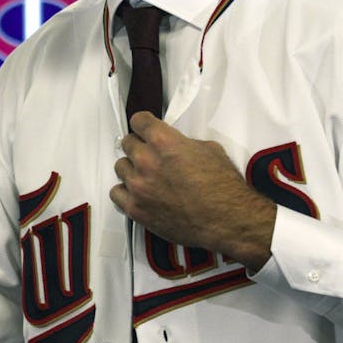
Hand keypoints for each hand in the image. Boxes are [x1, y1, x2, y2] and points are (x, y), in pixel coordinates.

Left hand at [110, 113, 275, 270]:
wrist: (227, 220)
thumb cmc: (223, 188)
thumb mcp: (209, 150)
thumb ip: (183, 143)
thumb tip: (176, 145)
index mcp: (164, 141)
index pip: (138, 121)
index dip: (144, 124)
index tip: (144, 128)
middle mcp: (146, 161)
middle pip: (128, 143)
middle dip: (140, 146)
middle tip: (151, 155)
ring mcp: (138, 186)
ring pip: (120, 167)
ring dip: (132, 169)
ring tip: (148, 176)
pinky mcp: (136, 208)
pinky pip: (116, 193)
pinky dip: (125, 191)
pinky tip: (138, 193)